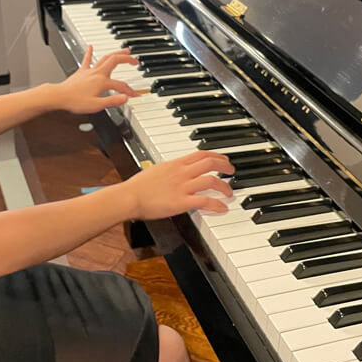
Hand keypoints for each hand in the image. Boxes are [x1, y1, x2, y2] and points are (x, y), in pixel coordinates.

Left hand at [53, 45, 139, 113]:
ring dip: (116, 53)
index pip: (121, 85)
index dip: (130, 91)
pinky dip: (89, 52)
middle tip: (135, 61)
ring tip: (124, 50)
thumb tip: (125, 98)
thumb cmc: (75, 101)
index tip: (135, 94)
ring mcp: (89, 71)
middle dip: (127, 59)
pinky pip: (86, 59)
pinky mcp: (82, 71)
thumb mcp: (96, 105)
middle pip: (115, 61)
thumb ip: (112, 101)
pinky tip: (90, 46)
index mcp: (102, 82)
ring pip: (105, 57)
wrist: (59, 96)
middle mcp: (97, 73)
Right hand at [119, 151, 235, 218]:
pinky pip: (205, 201)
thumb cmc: (138, 186)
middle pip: (210, 163)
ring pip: (211, 180)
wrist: (129, 197)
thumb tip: (175, 171)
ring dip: (224, 186)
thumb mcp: (156, 170)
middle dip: (225, 166)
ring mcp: (182, 187)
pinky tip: (222, 208)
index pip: (201, 154)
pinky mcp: (181, 202)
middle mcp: (181, 173)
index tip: (223, 159)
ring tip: (229, 192)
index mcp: (175, 164)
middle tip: (232, 171)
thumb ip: (169, 170)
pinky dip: (217, 204)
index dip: (216, 155)